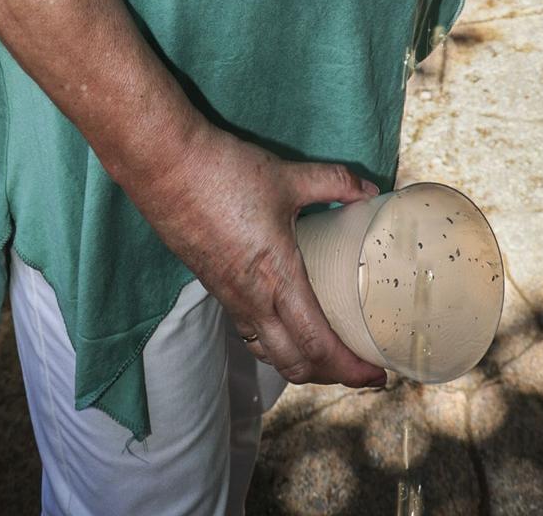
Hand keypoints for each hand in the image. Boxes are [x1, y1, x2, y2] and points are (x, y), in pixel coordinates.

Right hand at [155, 124, 385, 388]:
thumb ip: (334, 182)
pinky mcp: (214, 288)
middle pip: (294, 365)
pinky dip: (275, 344)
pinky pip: (249, 334)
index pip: (317, 345)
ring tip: (329, 352)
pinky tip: (287, 323)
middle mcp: (252, 302)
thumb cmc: (227, 173)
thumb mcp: (288, 176)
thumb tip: (370, 192)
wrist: (165, 168)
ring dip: (301, 363)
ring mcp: (229, 299)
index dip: (349, 368)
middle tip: (360, 366)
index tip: (377, 373)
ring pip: (268, 354)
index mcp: (277, 279)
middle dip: (330, 375)